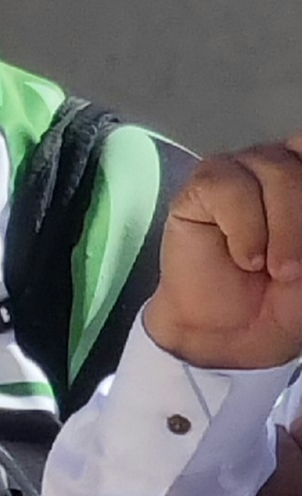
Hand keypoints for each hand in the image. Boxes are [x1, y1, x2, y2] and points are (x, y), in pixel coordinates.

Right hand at [156, 142, 301, 370]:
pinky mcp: (203, 187)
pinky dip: (242, 227)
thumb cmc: (283, 296)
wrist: (231, 332)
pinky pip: (228, 188)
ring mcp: (243, 170)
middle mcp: (283, 163)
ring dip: (281, 227)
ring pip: (274, 170)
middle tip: (295, 267)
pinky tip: (244, 258)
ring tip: (269, 267)